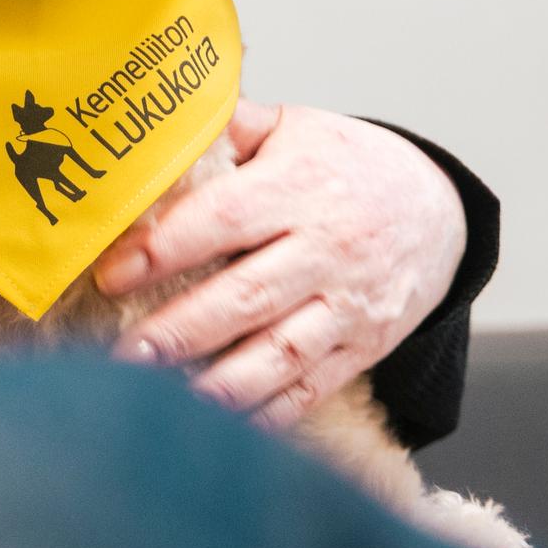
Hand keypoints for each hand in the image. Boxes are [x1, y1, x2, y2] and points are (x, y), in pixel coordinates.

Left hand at [91, 100, 465, 429]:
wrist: (437, 209)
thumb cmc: (343, 164)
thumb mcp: (291, 127)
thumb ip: (227, 126)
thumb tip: (156, 121)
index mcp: (300, 187)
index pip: (224, 218)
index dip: (165, 247)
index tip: (110, 272)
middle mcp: (327, 248)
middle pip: (247, 296)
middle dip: (181, 330)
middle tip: (124, 354)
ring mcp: (349, 304)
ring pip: (281, 353)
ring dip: (220, 384)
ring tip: (163, 401)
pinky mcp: (364, 347)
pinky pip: (312, 387)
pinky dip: (268, 412)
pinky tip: (221, 426)